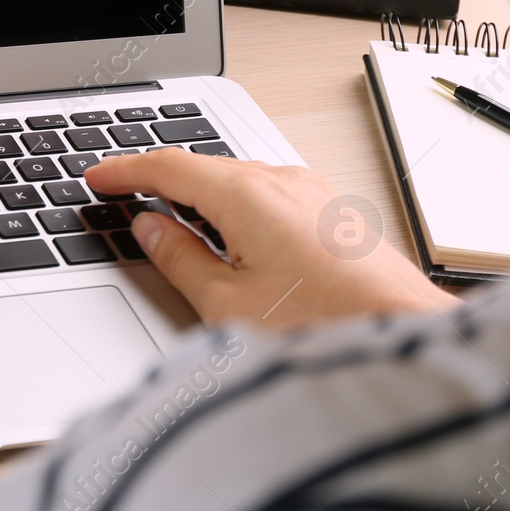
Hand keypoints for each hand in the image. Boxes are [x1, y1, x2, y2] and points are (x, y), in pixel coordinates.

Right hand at [85, 151, 459, 329]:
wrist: (412, 344)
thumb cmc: (326, 329)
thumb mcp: (226, 303)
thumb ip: (179, 258)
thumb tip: (150, 228)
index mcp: (246, 194)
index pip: (167, 166)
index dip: (124, 170)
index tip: (97, 177)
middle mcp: (281, 182)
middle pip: (201, 168)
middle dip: (156, 180)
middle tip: (119, 194)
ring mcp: (312, 195)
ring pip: (236, 181)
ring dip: (195, 194)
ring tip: (164, 216)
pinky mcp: (331, 216)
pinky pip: (266, 196)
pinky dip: (230, 206)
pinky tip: (224, 233)